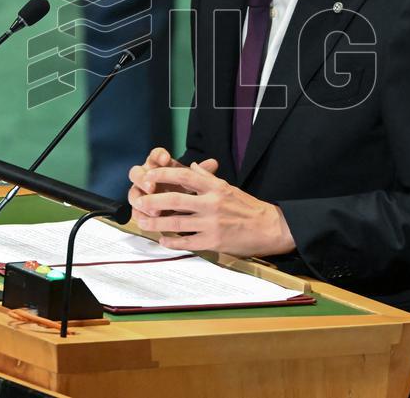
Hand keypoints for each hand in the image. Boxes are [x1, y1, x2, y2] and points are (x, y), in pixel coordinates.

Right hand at [127, 148, 216, 223]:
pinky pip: (134, 211)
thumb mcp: (195, 183)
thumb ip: (201, 174)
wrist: (181, 208)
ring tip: (154, 210)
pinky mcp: (139, 209)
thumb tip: (213, 163)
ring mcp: (140, 193)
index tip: (165, 159)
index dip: (158, 156)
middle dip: (142, 179)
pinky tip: (149, 221)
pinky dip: (141, 216)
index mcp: (159, 166)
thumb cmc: (186, 190)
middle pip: (136, 173)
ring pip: (133, 193)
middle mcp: (146, 177)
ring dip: (140, 200)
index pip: (155, 156)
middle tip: (152, 187)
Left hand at [131, 162, 295, 257]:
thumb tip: (192, 166)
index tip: (149, 175)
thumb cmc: (248, 207)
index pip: (185, 174)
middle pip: (174, 199)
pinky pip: (186, 242)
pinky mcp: (213, 242)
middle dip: (152, 201)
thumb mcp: (228, 187)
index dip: (164, 174)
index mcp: (215, 187)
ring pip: (176, 223)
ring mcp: (212, 224)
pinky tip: (163, 240)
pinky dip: (171, 241)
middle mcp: (212, 203)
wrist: (270, 228)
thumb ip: (208, 178)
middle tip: (139, 201)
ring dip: (155, 223)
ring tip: (143, 222)